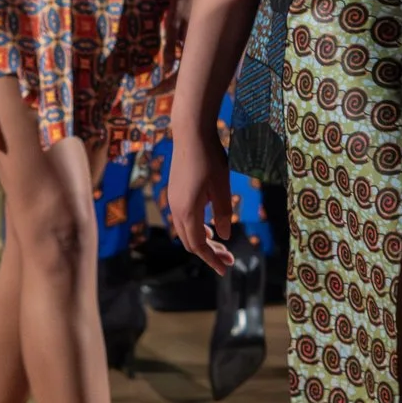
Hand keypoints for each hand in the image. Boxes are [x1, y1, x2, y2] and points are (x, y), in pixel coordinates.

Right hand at [163, 118, 237, 275]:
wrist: (190, 134)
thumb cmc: (210, 159)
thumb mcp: (222, 188)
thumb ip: (223, 214)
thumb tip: (223, 237)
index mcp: (188, 212)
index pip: (198, 245)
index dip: (212, 259)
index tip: (226, 269)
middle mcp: (176, 210)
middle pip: (190, 242)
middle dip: (209, 254)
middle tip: (228, 261)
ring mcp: (173, 201)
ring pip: (186, 231)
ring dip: (203, 242)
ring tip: (220, 247)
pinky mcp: (175, 193)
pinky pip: (184, 220)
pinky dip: (196, 229)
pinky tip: (208, 228)